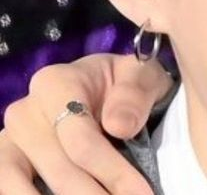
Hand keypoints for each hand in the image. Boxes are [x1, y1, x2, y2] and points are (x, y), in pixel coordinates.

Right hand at [0, 53, 172, 193]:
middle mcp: (26, 112)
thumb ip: (135, 94)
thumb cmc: (124, 83)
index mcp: (56, 84)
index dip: (113, 173)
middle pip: (59, 171)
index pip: (82, 141)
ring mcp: (12, 139)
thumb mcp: (142, 75)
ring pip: (24, 187)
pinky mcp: (8, 161)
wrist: (104, 86)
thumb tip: (119, 127)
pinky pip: (10, 187)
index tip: (141, 194)